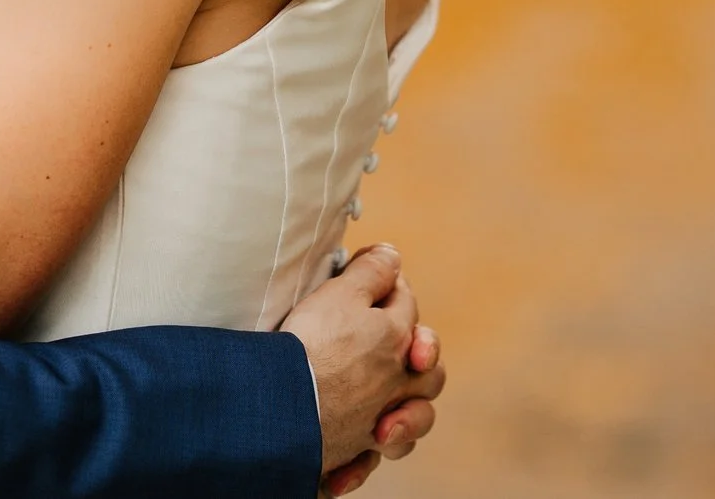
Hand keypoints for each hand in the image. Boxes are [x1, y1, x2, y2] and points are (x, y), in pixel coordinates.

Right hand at [279, 243, 444, 486]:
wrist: (284, 408)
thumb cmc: (313, 346)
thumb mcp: (342, 293)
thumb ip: (371, 272)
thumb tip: (393, 255)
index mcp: (398, 343)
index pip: (406, 305)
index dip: (388, 283)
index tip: (366, 269)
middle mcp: (396, 386)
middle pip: (429, 372)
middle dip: (420, 357)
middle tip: (394, 345)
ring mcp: (378, 422)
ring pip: (414, 421)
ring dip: (406, 414)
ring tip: (386, 406)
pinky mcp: (353, 451)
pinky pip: (371, 460)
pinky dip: (364, 459)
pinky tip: (351, 450)